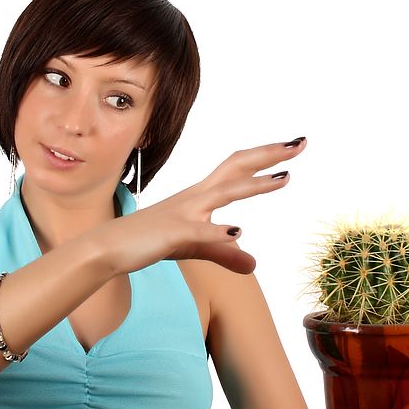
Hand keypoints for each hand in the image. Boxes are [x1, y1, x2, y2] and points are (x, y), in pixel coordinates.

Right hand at [101, 137, 305, 274]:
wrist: (108, 246)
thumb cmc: (148, 241)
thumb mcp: (194, 248)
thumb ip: (225, 253)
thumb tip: (253, 264)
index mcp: (200, 195)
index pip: (236, 169)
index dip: (264, 158)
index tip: (291, 150)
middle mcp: (195, 197)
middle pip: (235, 167)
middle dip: (268, 155)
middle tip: (300, 143)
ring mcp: (184, 213)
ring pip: (224, 192)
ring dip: (254, 185)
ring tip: (285, 178)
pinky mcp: (173, 235)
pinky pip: (198, 233)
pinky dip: (218, 232)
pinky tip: (237, 232)